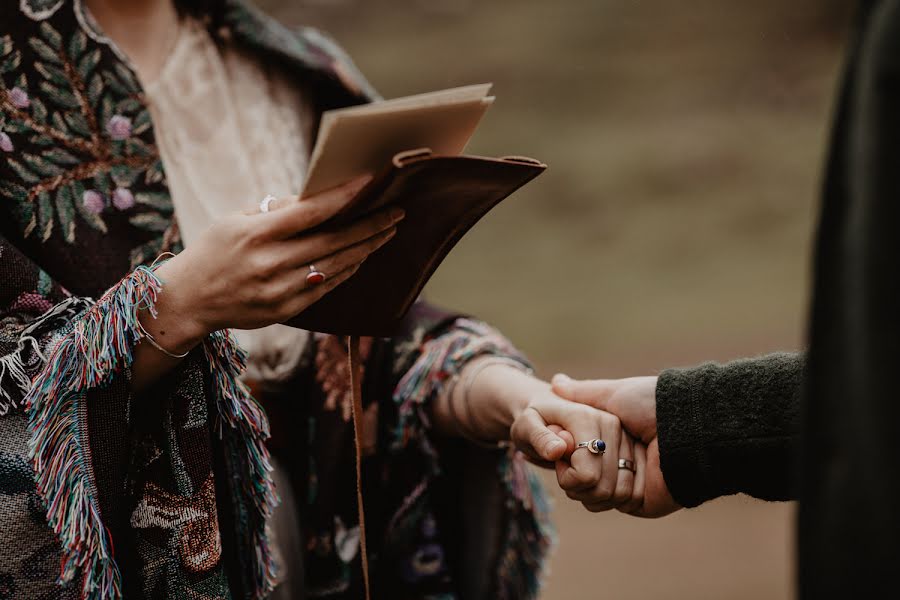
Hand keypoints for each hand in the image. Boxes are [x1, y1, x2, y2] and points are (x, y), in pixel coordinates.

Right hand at [146, 175, 401, 352]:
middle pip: (334, 241)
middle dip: (370, 225)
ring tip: (387, 232)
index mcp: (257, 233)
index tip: (371, 183)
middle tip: (396, 212)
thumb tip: (316, 198)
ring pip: (337, 265)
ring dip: (367, 248)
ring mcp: (280, 290)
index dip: (345, 197)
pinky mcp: (286, 310)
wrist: (188, 300)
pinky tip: (363, 256)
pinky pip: (327, 287)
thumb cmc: (214, 251)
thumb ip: (276, 211)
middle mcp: (271, 263)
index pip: (311, 211)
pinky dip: (348, 269)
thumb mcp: (235, 220)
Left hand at [508, 384, 638, 511]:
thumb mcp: (525, 426)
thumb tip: (559, 450)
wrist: (548, 412)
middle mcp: (613, 425)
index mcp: (587, 417)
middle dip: (579, 491)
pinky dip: (608, 496)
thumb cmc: (534, 420)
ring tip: (577, 477)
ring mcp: (627, 438)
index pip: (587, 474)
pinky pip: (629, 492)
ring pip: (620, 494)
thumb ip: (538, 437)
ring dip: (594, 496)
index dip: (567, 480)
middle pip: (604, 488)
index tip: (557, 462)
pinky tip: (591, 483)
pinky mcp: (634, 450)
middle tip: (565, 471)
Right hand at [551, 374, 680, 517]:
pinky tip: (622, 473)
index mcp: (615, 439)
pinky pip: (609, 502)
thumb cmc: (650, 406)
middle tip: (580, 453)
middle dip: (577, 465)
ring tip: (612, 461)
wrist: (686, 429)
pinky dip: (609, 490)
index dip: (567, 448)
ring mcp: (629, 483)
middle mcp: (620, 462)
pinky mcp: (638, 501)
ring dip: (594, 478)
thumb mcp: (612, 394)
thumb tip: (556, 383)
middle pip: (579, 475)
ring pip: (590, 493)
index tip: (561, 440)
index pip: (577, 451)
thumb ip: (583, 393)